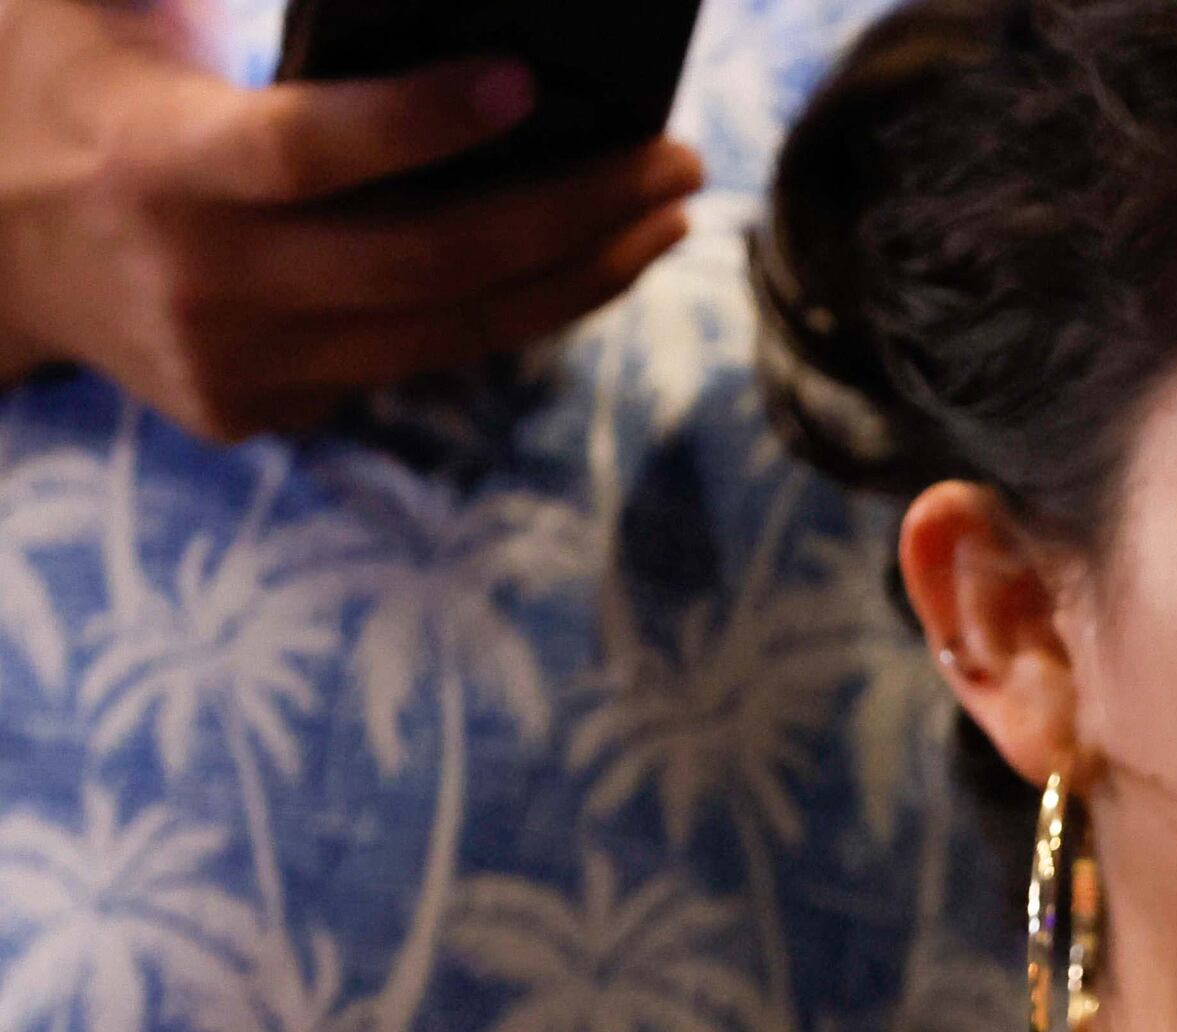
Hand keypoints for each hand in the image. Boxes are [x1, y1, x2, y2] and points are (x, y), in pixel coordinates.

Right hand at [0, 0, 701, 439]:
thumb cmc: (67, 86)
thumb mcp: (106, 1)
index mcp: (157, 165)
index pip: (311, 153)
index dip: (424, 123)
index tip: (528, 82)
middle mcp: (202, 282)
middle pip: (428, 262)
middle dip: (574, 213)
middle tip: (674, 163)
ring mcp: (235, 364)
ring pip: (448, 332)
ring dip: (580, 278)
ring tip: (661, 217)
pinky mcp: (262, 410)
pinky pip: (416, 364)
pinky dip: (511, 313)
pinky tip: (583, 264)